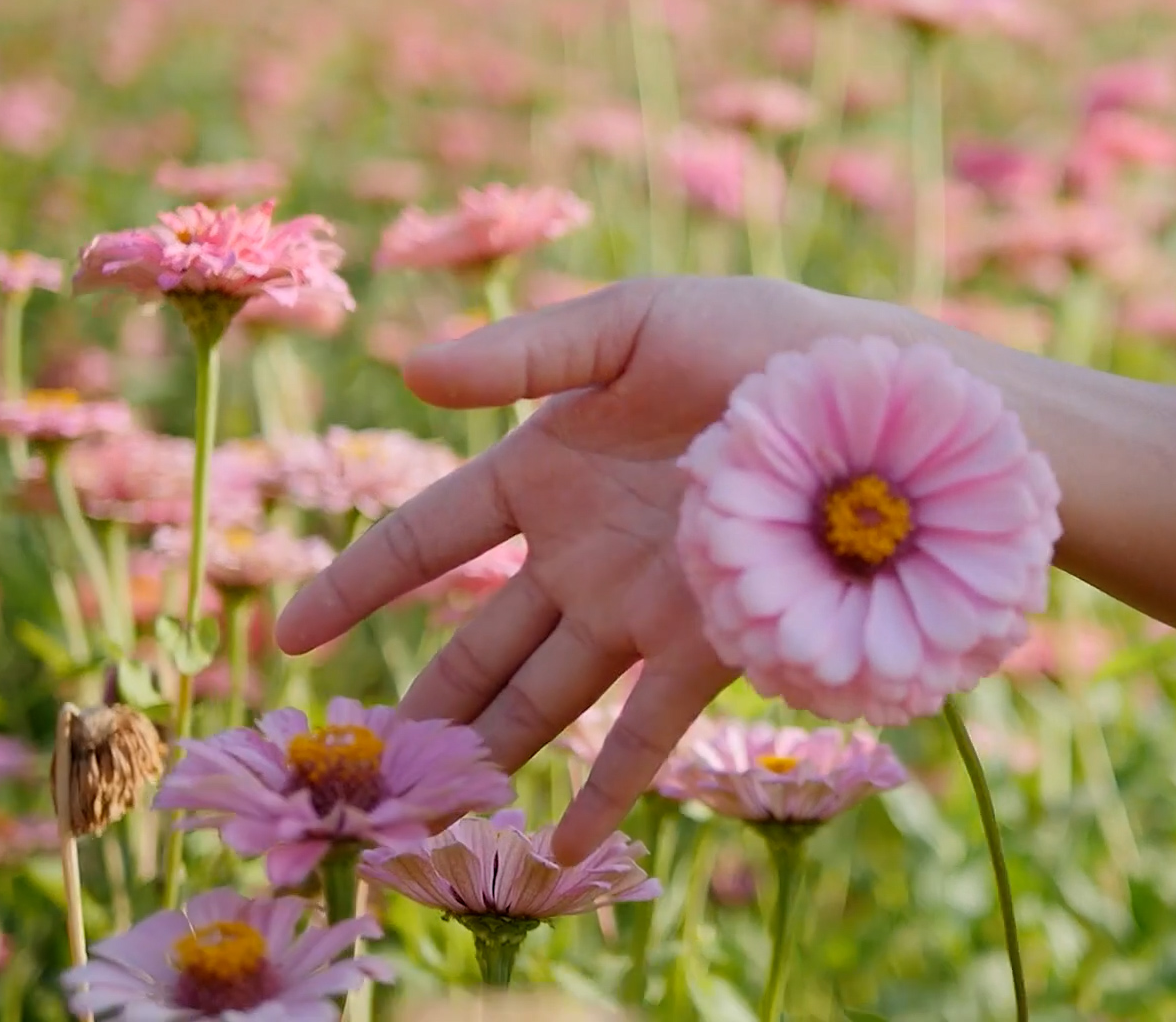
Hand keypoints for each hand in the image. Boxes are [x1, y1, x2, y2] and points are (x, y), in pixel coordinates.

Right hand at [275, 276, 927, 862]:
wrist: (884, 393)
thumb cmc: (760, 339)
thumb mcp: (634, 322)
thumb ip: (524, 355)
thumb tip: (409, 374)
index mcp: (547, 469)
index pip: (425, 538)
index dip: (356, 587)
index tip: (290, 643)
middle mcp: (581, 551)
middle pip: (477, 640)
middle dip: (424, 702)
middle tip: (364, 769)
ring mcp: (641, 606)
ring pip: (543, 697)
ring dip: (491, 753)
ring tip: (431, 819)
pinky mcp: (709, 645)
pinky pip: (643, 732)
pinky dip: (603, 792)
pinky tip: (556, 852)